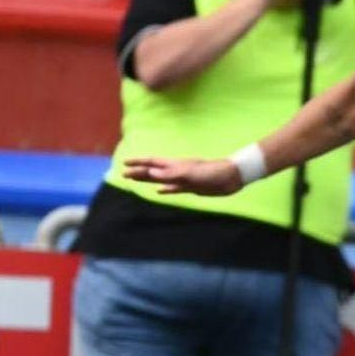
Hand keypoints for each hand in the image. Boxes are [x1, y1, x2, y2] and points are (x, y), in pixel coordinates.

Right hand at [121, 157, 244, 195]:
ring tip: (136, 181)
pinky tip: (159, 192)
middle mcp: (177, 171)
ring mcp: (184, 179)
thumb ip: (170, 174)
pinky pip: (174, 189)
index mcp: (175, 165)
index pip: (152, 163)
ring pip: (162, 180)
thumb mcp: (189, 174)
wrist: (231, 177)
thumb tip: (150, 172)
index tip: (124, 164)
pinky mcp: (192, 188)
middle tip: (123, 174)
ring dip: (148, 181)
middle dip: (139, 173)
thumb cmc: (212, 172)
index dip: (138, 163)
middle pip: (154, 172)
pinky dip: (166, 190)